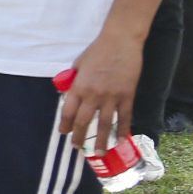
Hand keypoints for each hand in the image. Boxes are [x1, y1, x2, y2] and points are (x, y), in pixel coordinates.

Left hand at [58, 29, 143, 151]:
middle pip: (83, 122)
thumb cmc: (97, 50)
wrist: (121, 41)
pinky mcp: (127, 95)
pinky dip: (123, 129)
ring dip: (100, 140)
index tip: (64, 133)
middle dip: (79, 137)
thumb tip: (69, 93)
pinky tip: (121, 140)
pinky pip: (125, 116)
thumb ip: (74, 81)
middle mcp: (93, 95)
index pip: (68, 112)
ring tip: (99, 152)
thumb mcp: (78, 65)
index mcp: (78, 87)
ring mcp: (112, 96)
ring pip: (104, 124)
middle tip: (77, 147)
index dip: (65, 125)